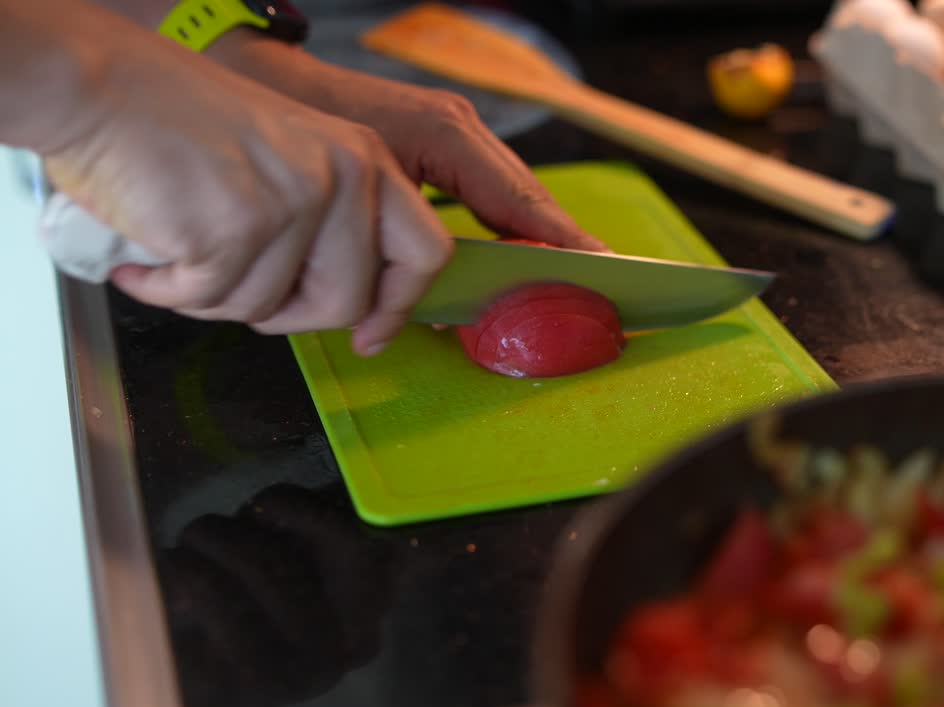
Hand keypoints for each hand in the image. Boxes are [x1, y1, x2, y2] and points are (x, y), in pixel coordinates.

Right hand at [42, 19, 452, 355]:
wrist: (99, 87)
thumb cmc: (177, 126)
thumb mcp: (289, 161)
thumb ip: (333, 223)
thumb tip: (354, 305)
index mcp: (364, 160)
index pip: (426, 252)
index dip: (399, 307)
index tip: (373, 335)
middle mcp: (343, 177)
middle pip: (347, 302)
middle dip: (289, 316)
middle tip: (234, 286)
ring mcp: (296, 201)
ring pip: (270, 309)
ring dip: (214, 296)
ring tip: (181, 246)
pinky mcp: (240, 226)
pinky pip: (212, 300)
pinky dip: (169, 289)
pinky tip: (150, 252)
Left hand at [208, 34, 609, 253]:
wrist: (261, 84)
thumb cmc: (299, 132)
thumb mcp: (356, 195)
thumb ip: (404, 248)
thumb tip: (434, 305)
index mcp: (448, 136)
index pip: (520, 200)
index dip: (561, 239)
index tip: (602, 265)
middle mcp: (460, 129)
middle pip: (525, 197)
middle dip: (557, 242)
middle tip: (596, 279)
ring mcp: (453, 131)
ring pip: (509, 193)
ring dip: (531, 235)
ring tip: (566, 273)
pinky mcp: (439, 140)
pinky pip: (486, 189)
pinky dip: (503, 222)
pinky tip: (512, 253)